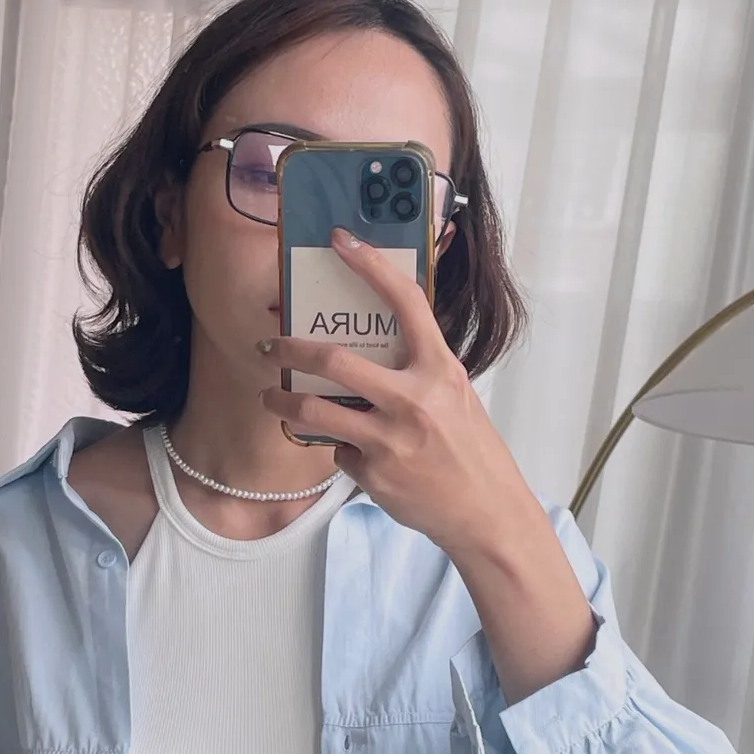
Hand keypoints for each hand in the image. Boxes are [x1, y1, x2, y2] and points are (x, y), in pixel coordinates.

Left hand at [258, 226, 535, 554]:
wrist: (483, 512)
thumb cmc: (471, 449)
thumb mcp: (455, 396)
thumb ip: (418, 371)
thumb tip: (371, 350)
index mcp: (438, 369)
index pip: (404, 303)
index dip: (370, 266)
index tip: (340, 241)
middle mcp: (412, 400)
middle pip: (333, 362)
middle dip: (290, 350)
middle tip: (269, 347)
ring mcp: (388, 439)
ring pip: (315, 413)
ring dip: (283, 402)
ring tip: (271, 397)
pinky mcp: (372, 473)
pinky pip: (339, 452)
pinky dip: (341, 450)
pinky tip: (359, 456)